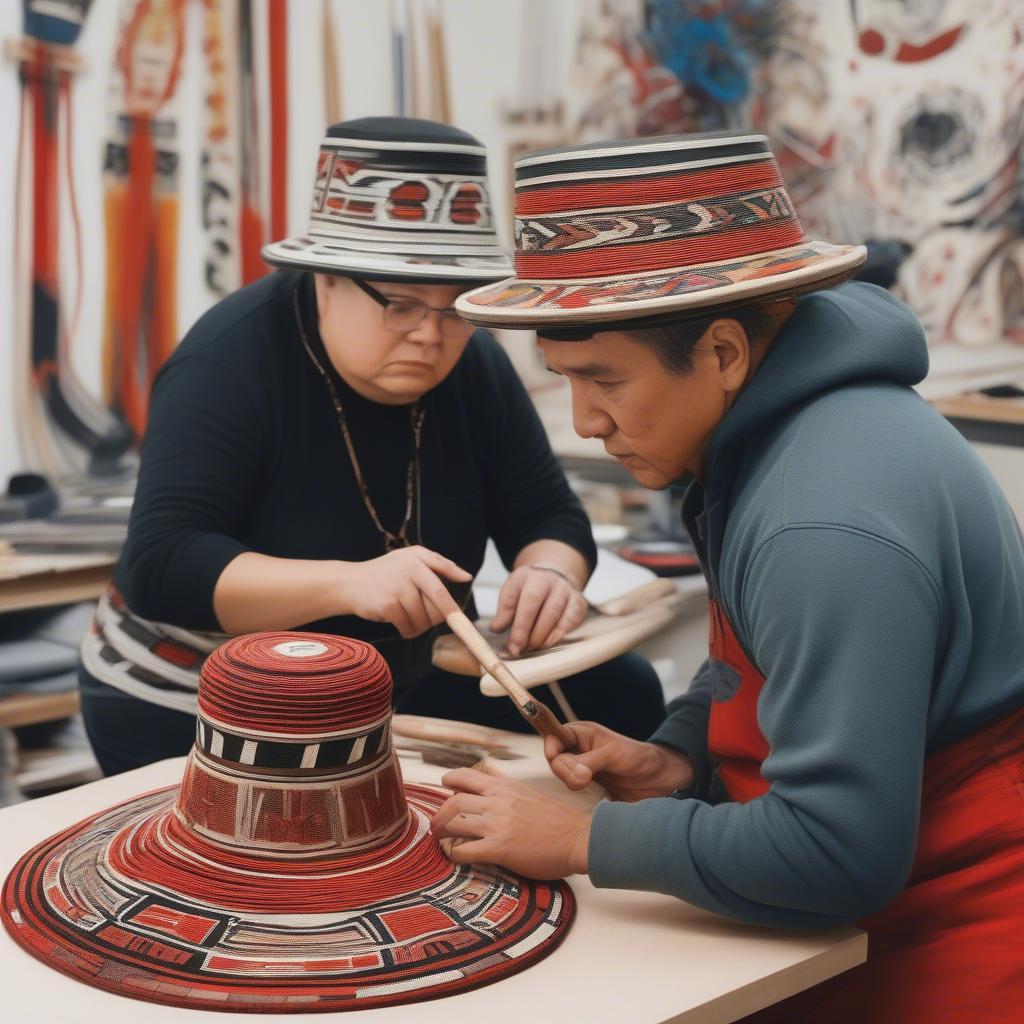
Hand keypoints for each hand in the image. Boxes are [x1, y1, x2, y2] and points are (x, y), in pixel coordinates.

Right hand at [337, 546, 469, 638]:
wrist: (350, 583)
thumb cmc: (387, 572)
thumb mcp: (413, 559)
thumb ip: (440, 564)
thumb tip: (466, 577)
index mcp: (418, 558)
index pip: (440, 586)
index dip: (452, 605)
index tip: (460, 618)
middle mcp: (408, 571)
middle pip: (436, 606)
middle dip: (436, 618)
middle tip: (428, 618)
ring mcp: (397, 588)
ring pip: (423, 619)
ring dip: (420, 625)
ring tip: (411, 618)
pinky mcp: (387, 605)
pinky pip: (408, 626)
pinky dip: (407, 630)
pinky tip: (401, 624)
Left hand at [431, 763, 591, 878]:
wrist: (577, 837)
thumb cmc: (558, 819)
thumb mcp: (528, 792)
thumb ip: (507, 788)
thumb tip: (490, 776)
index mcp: (505, 787)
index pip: (467, 776)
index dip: (450, 780)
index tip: (445, 786)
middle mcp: (497, 801)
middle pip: (453, 800)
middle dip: (440, 814)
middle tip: (437, 824)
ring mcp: (498, 824)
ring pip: (454, 822)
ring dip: (442, 833)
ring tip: (441, 840)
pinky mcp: (500, 847)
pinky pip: (465, 849)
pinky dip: (454, 853)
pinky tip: (456, 856)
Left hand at [489, 566, 586, 656]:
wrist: (555, 577)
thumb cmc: (530, 590)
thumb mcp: (513, 594)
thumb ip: (505, 611)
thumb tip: (496, 629)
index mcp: (525, 575)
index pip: (513, 598)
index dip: (509, 623)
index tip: (510, 645)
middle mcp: (546, 578)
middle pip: (533, 603)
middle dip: (525, 631)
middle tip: (519, 649)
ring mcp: (564, 588)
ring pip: (553, 612)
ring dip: (542, 635)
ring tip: (532, 648)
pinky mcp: (578, 600)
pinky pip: (571, 619)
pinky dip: (559, 634)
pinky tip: (549, 643)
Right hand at [543, 721, 693, 801]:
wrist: (661, 782)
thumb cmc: (640, 758)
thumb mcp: (615, 754)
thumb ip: (590, 761)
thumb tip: (573, 774)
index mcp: (582, 735)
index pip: (554, 736)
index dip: (551, 746)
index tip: (555, 756)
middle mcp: (578, 753)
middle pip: (554, 761)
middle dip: (565, 771)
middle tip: (584, 778)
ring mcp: (581, 774)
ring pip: (561, 780)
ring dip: (572, 785)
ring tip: (590, 787)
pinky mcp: (586, 793)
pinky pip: (571, 797)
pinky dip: (576, 800)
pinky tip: (588, 801)